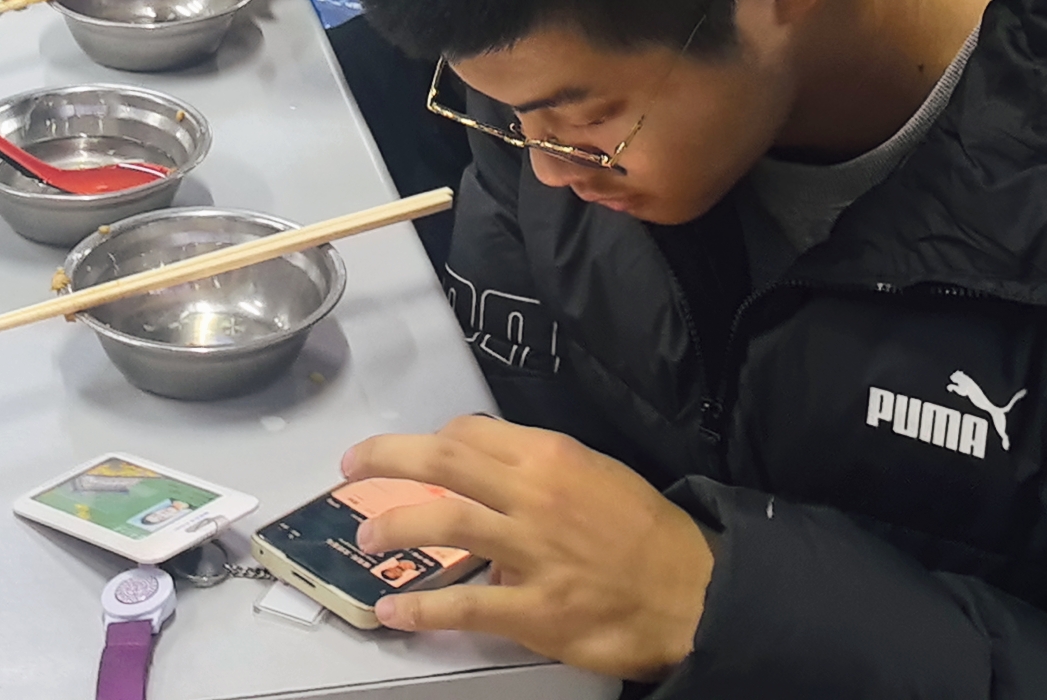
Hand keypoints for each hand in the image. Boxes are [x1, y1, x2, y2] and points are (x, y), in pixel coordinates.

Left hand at [337, 416, 715, 679]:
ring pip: (442, 524)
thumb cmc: (647, 532)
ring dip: (394, 526)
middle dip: (386, 458)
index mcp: (550, 457)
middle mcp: (533, 497)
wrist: (694, 592)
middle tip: (351, 465)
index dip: (432, 441)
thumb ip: (540, 470)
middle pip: (441, 463)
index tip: (414, 453)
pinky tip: (393, 610)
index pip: (469, 434)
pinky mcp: (534, 611)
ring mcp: (531, 554)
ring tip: (367, 537)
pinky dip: (421, 608)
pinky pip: (465, 605)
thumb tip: (489, 471)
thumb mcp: (597, 474)